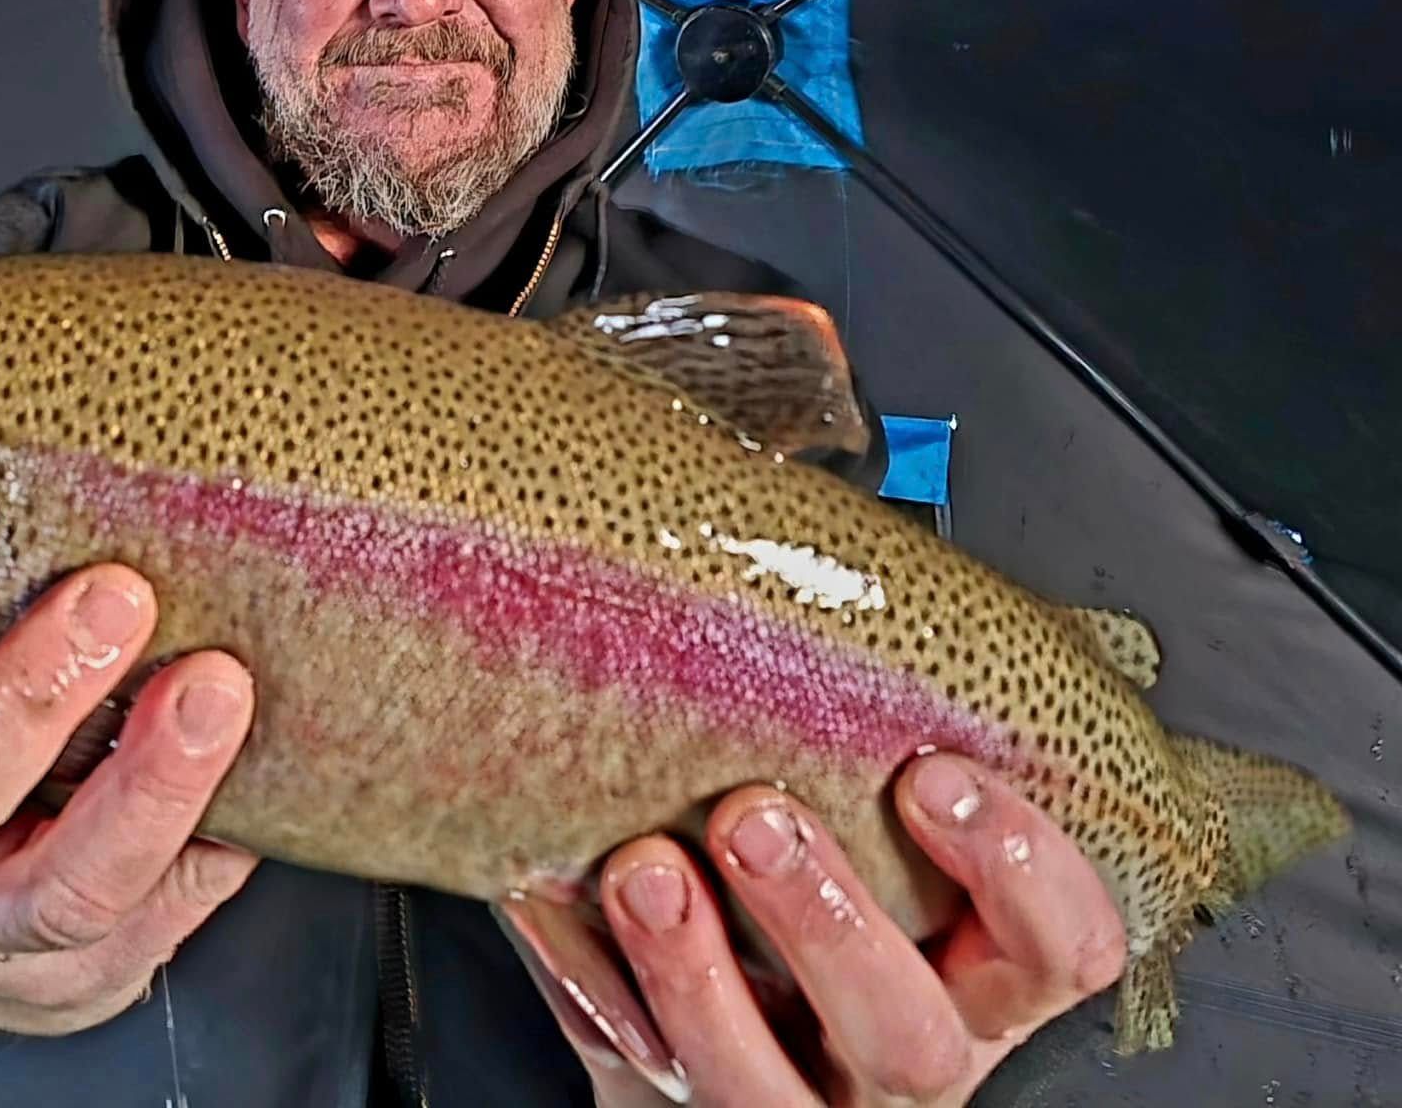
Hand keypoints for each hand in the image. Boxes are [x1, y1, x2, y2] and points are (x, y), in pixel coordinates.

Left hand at [559, 758, 1126, 1105]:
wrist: (715, 1055)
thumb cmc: (811, 908)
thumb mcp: (882, 842)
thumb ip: (871, 754)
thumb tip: (817, 555)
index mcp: (976, 982)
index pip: (1062, 949)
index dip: (1021, 869)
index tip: (934, 772)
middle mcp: (901, 1060)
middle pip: (910, 1035)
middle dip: (829, 923)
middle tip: (753, 818)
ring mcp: (791, 1102)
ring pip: (764, 1086)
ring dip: (692, 971)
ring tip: (641, 869)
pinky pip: (625, 1065)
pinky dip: (580, 981)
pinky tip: (544, 898)